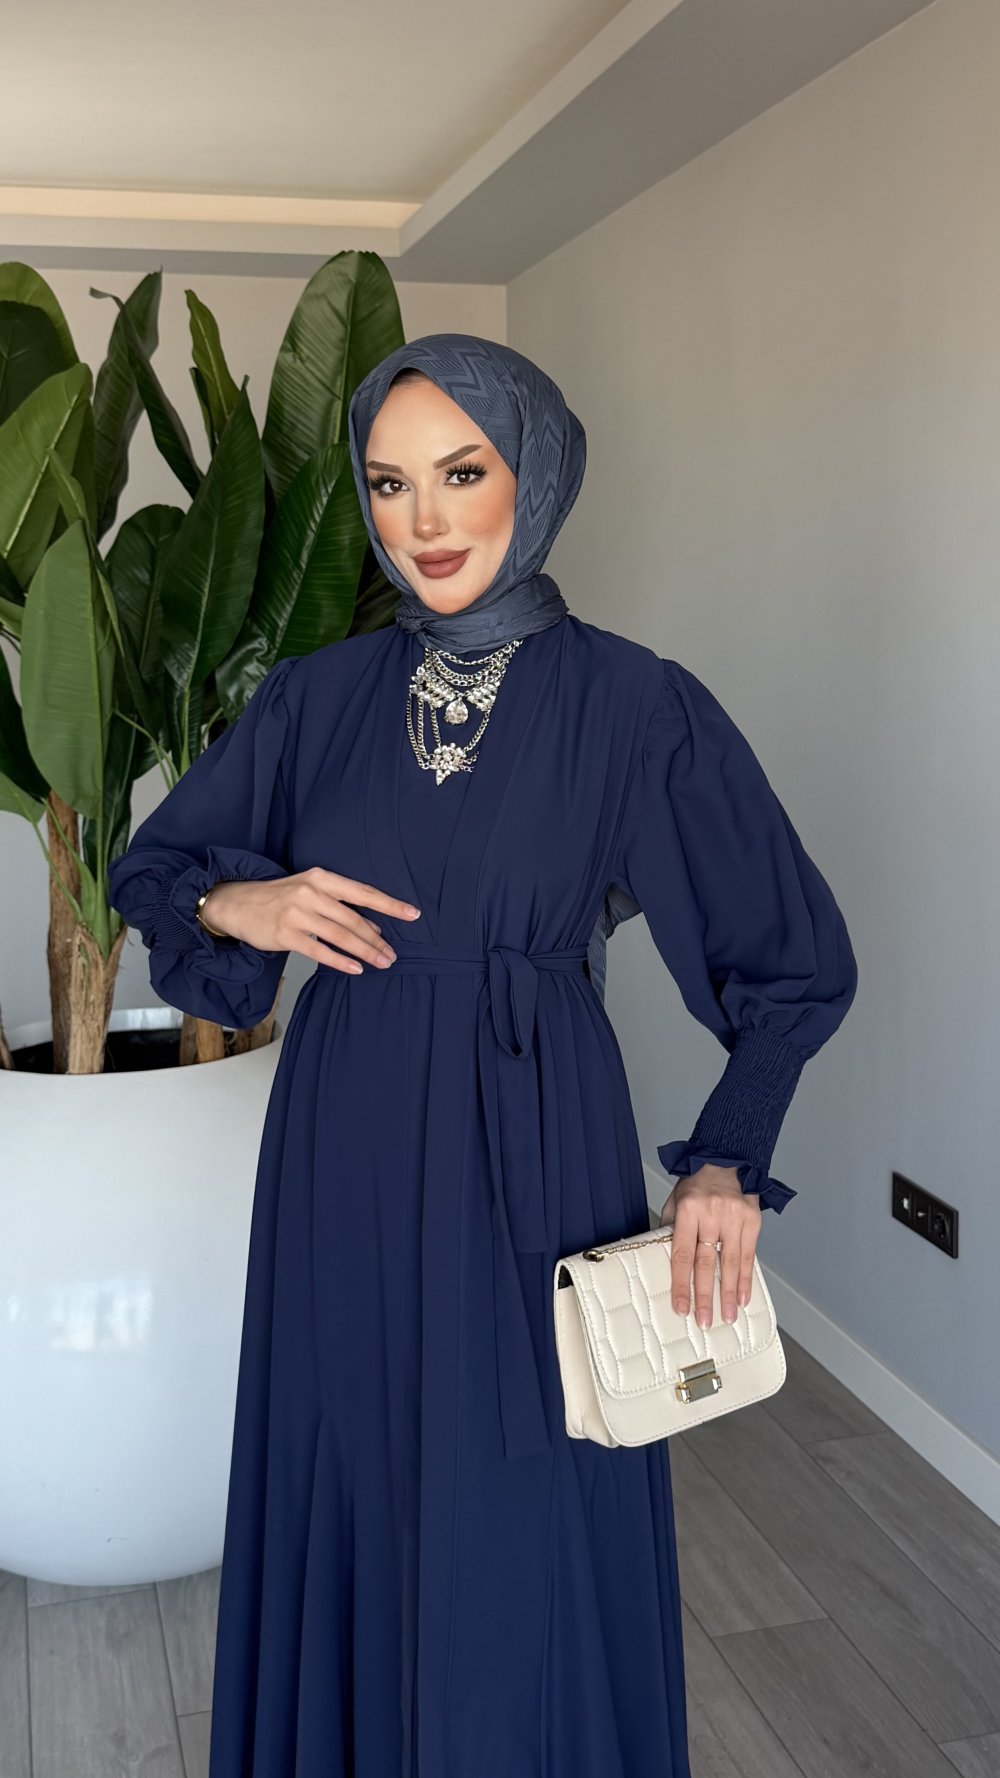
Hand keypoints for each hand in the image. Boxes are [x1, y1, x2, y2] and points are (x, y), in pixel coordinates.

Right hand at [197, 868, 421, 974]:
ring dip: (365, 952)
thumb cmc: (279, 898)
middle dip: (377, 939)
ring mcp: (296, 913)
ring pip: (340, 935)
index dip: (390, 904)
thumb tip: (373, 927)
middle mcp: (310, 892)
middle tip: (394, 954)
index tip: (413, 914)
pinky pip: (319, 950)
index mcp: (321, 878)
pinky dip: (340, 961)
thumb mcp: (309, 889)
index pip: (363, 892)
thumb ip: (338, 904)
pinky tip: (356, 968)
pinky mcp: (285, 933)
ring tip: (382, 963)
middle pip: (354, 918)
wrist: (236, 902)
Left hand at [658, 1164, 761, 1328]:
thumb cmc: (696, 1184)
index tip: (680, 1307)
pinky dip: (746, 1279)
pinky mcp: (752, 1220)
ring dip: (728, 1293)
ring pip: (731, 1263)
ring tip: (727, 1317)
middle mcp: (712, 1214)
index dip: (681, 1284)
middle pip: (707, 1262)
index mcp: (688, 1209)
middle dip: (705, 1296)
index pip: (682, 1254)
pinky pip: (749, 1255)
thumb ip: (671, 1230)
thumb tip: (663, 1261)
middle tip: (704, 1321)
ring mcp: (734, 1217)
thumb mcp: (675, 1201)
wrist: (726, 1158)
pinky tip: (742, 1297)